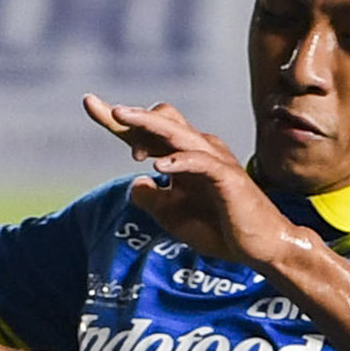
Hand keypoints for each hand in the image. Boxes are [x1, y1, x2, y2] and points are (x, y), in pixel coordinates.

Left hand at [83, 97, 304, 269]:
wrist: (260, 247)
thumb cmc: (220, 228)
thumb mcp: (174, 218)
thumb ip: (153, 200)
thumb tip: (135, 184)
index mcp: (183, 159)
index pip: (147, 135)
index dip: (118, 121)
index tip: (89, 103)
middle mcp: (198, 152)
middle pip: (162, 122)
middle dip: (132, 116)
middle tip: (108, 110)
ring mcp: (214, 162)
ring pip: (179, 133)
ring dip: (150, 125)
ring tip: (123, 118)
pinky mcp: (228, 178)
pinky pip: (201, 163)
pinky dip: (180, 161)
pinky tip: (158, 165)